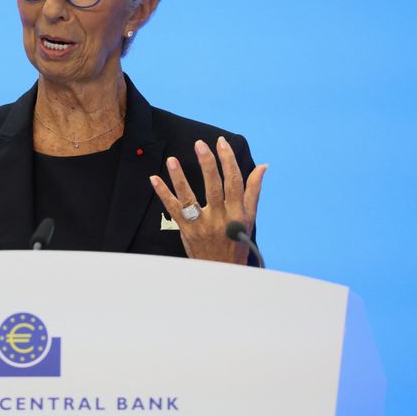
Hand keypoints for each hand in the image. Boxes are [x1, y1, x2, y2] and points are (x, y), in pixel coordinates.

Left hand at [149, 136, 266, 264]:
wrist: (223, 271)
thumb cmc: (237, 242)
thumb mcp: (249, 219)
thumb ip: (253, 191)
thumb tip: (262, 166)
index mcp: (237, 213)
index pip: (234, 182)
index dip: (228, 161)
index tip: (221, 143)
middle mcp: (220, 218)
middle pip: (214, 187)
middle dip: (208, 164)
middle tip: (200, 145)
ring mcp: (202, 225)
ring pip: (190, 198)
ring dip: (179, 178)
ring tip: (172, 160)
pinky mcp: (186, 231)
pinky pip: (173, 210)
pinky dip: (163, 194)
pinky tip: (154, 179)